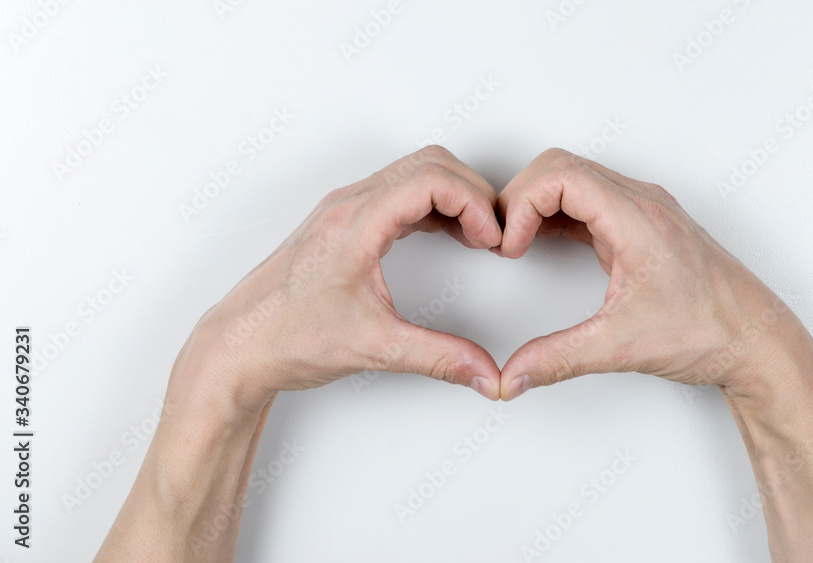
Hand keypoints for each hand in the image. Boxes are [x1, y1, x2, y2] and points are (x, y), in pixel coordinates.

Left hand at [179, 145, 504, 410]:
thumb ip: (438, 358)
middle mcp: (348, 205)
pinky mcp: (344, 222)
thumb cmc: (286, 338)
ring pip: (414, 171)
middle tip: (493, 236)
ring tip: (477, 235)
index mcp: (355, 223)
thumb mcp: (374, 348)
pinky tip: (447, 233)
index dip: (474, 204)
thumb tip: (485, 373)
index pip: (431, 180)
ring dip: (453, 195)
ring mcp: (344, 209)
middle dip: (472, 193)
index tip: (492, 240)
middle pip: (430, 164)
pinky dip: (432, 204)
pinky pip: (398, 191)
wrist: (239, 347)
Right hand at [495, 148, 812, 400]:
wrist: (757, 341)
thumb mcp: (622, 347)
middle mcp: (642, 203)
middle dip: (521, 199)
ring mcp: (646, 210)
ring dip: (539, 203)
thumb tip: (514, 375)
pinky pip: (590, 198)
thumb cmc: (711, 332)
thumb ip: (559, 359)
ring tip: (520, 244)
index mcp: (637, 218)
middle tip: (508, 243)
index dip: (522, 204)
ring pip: (575, 177)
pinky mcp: (645, 224)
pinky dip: (559, 213)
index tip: (512, 247)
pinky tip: (546, 243)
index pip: (560, 174)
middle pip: (560, 166)